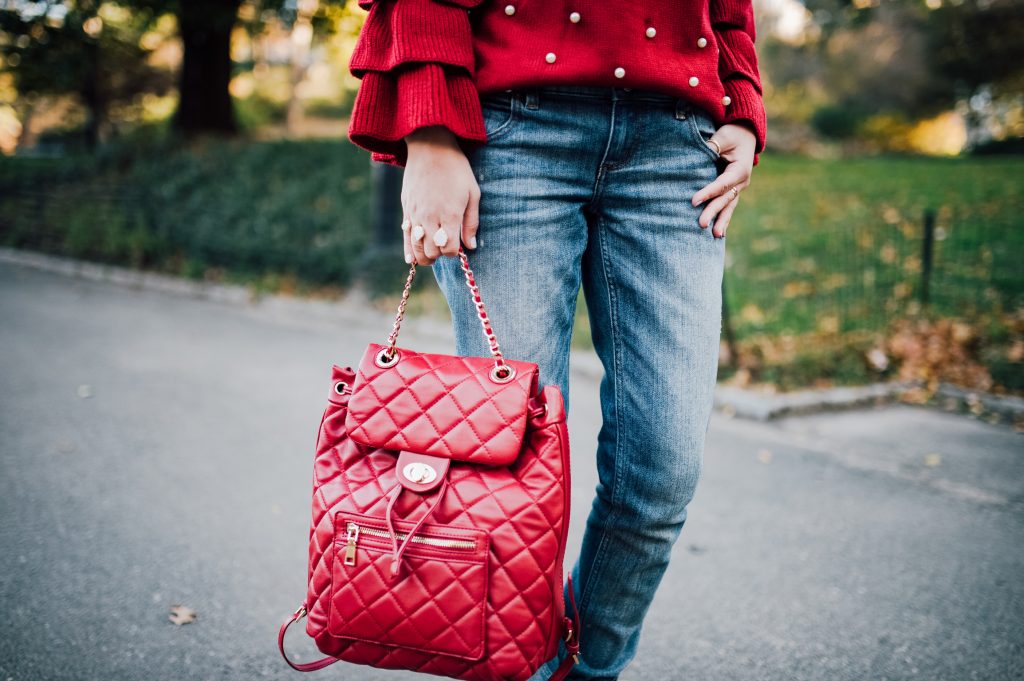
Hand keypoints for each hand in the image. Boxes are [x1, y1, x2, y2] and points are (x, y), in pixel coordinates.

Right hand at [402, 126, 479, 264]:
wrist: (430, 147)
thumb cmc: (456, 169)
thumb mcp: (472, 193)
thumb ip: (471, 222)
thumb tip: (471, 246)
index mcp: (449, 214)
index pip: (450, 249)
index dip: (455, 252)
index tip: (459, 245)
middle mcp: (430, 217)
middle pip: (432, 252)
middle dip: (440, 254)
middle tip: (446, 246)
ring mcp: (415, 214)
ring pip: (416, 248)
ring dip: (425, 255)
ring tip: (432, 253)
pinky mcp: (406, 209)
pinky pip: (405, 236)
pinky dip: (409, 249)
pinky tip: (411, 259)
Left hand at [691, 122, 756, 237]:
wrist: (746, 136)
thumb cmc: (732, 135)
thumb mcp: (723, 137)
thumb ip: (712, 147)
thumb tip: (699, 155)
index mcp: (740, 169)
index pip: (721, 184)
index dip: (708, 193)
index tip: (693, 201)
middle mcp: (742, 182)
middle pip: (725, 199)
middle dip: (712, 212)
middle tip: (701, 224)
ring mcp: (738, 188)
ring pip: (729, 207)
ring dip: (722, 221)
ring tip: (715, 235)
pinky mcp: (733, 192)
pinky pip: (728, 207)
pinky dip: (724, 219)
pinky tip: (718, 234)